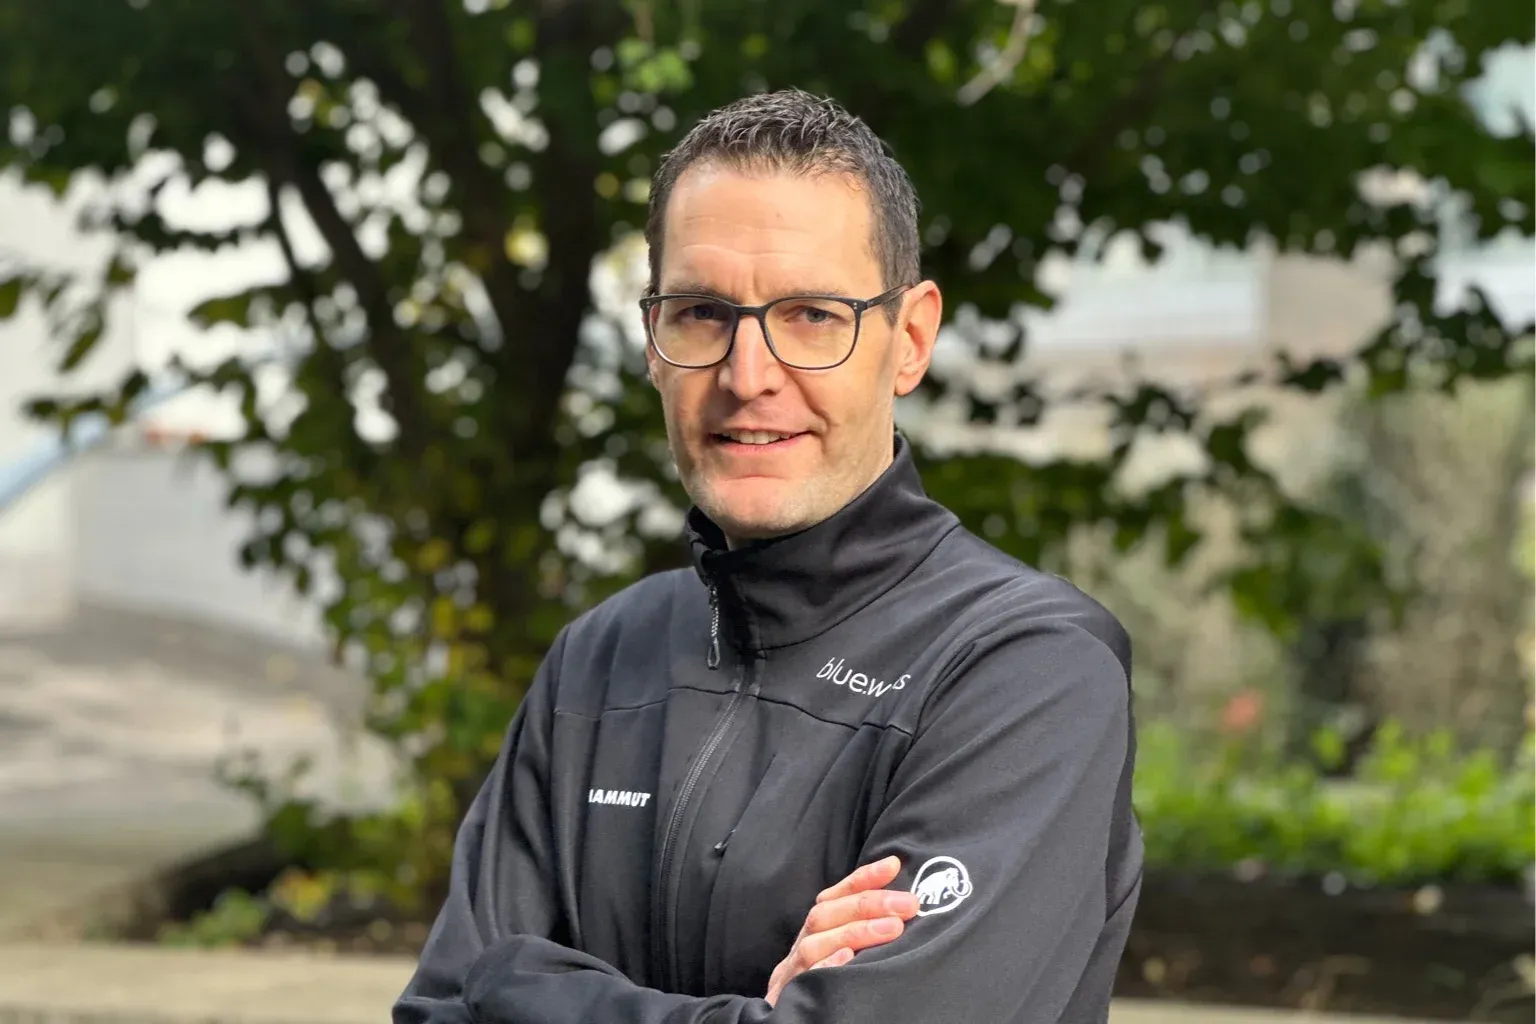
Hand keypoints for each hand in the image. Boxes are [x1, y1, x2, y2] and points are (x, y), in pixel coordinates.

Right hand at [764, 855, 917, 1005]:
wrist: (789, 1019)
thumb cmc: (827, 977)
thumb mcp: (841, 946)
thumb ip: (862, 925)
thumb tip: (902, 903)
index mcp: (815, 930)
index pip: (836, 895)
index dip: (863, 878)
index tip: (893, 865)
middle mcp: (803, 945)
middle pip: (824, 915)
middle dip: (868, 904)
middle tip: (908, 904)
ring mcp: (794, 971)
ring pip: (813, 945)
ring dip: (854, 933)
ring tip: (893, 928)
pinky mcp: (790, 996)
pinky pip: (805, 981)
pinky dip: (825, 968)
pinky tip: (848, 960)